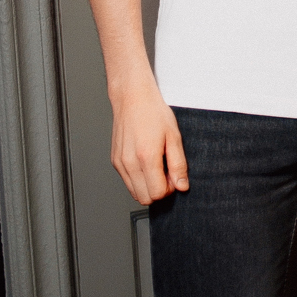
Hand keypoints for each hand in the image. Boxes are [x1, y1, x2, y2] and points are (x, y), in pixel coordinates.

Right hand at [110, 78, 188, 205]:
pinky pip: (127, 182)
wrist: (132, 98)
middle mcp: (129, 162)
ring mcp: (119, 162)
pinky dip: (138, 179)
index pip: (157, 193)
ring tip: (156, 166)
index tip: (173, 175)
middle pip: (145, 198)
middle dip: (158, 190)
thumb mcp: (174, 137)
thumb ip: (178, 165)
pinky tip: (145, 162)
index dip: (169, 188)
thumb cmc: (154, 113)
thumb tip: (181, 186)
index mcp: (146, 156)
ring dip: (147, 186)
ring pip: (134, 192)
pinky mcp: (115, 160)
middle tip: (165, 172)